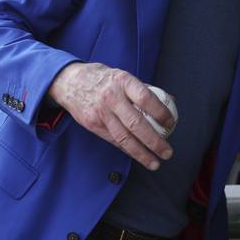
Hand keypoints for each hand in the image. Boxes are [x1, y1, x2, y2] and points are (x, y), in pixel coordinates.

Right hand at [48, 62, 173, 169]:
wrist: (69, 82)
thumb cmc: (101, 79)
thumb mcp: (121, 76)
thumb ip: (143, 89)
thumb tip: (170, 100)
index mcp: (122, 81)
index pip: (145, 98)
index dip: (160, 112)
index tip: (171, 123)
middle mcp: (111, 98)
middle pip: (136, 124)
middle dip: (154, 141)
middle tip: (167, 152)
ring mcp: (101, 113)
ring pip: (124, 138)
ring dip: (141, 153)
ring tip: (155, 163)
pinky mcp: (92, 125)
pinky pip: (113, 140)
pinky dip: (128, 150)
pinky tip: (138, 156)